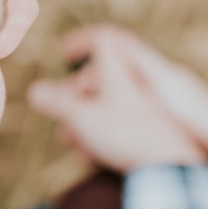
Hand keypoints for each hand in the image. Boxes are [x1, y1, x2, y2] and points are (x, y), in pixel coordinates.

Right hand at [27, 26, 207, 172]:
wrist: (172, 169)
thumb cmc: (128, 136)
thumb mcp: (83, 118)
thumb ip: (57, 102)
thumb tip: (35, 91)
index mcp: (122, 70)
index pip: (103, 39)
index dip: (81, 42)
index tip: (64, 55)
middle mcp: (138, 83)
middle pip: (102, 76)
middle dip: (75, 96)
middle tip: (61, 116)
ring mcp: (150, 106)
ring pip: (111, 102)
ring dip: (86, 119)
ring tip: (72, 142)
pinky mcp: (157, 129)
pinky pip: (125, 122)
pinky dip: (105, 132)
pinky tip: (93, 155)